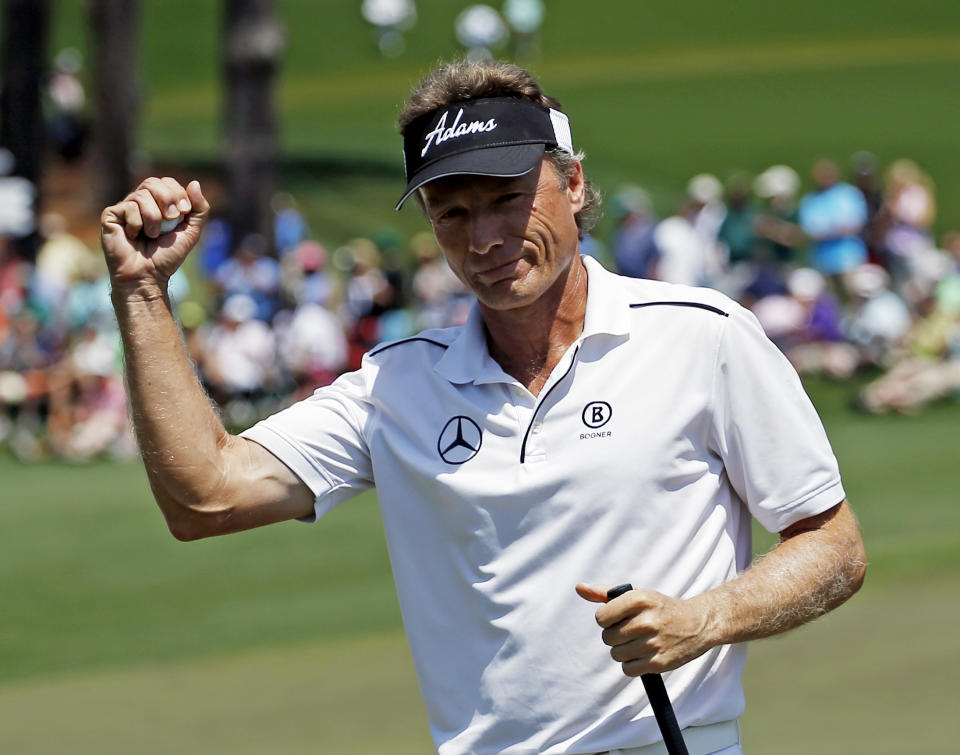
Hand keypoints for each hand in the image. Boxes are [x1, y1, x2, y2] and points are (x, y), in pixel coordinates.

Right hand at [100, 177, 209, 295]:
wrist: (148, 276)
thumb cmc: (167, 256)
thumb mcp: (191, 232)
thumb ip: (198, 209)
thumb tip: (195, 183)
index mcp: (157, 204)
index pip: (166, 182)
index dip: (177, 193)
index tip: (183, 212)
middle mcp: (139, 202)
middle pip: (153, 182)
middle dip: (168, 199)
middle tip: (171, 219)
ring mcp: (124, 208)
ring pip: (142, 195)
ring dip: (154, 219)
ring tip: (151, 235)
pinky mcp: (111, 215)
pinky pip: (128, 207)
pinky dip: (137, 225)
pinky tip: (133, 237)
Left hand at [576, 583, 712, 676]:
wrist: (697, 624)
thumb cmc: (661, 608)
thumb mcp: (637, 594)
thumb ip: (605, 592)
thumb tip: (579, 588)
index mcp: (639, 599)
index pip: (601, 617)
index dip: (606, 619)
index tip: (617, 618)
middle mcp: (647, 620)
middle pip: (607, 637)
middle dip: (615, 635)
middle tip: (630, 631)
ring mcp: (654, 643)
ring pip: (616, 654)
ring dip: (623, 650)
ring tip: (638, 642)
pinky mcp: (659, 663)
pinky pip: (628, 669)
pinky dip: (632, 664)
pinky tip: (643, 654)